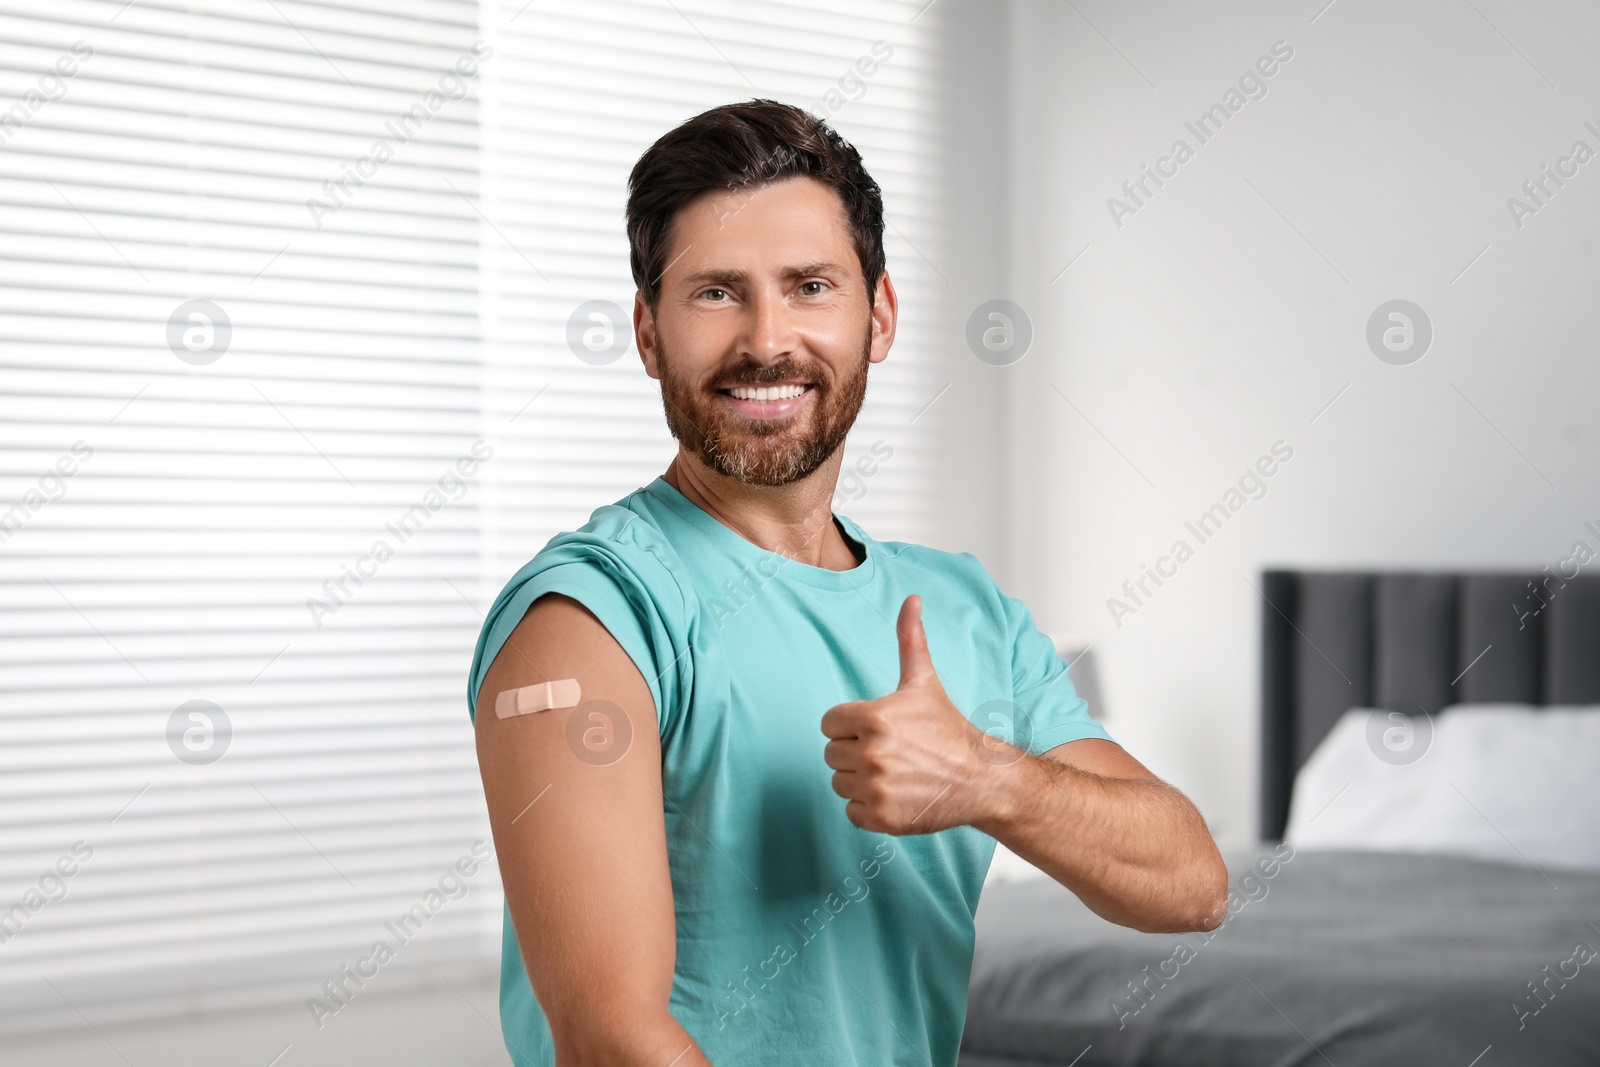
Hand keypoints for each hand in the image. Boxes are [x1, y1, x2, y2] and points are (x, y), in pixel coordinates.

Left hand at [821, 595, 993, 834]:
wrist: (981, 779)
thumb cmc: (947, 728)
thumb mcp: (924, 682)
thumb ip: (910, 640)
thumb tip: (911, 598)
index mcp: (873, 718)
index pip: (829, 724)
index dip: (850, 725)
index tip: (879, 729)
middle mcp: (871, 754)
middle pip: (832, 754)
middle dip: (855, 752)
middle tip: (891, 751)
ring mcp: (875, 789)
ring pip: (840, 783)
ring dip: (860, 780)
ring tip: (894, 772)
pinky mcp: (881, 818)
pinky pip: (850, 811)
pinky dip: (868, 807)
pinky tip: (895, 794)